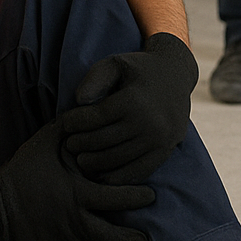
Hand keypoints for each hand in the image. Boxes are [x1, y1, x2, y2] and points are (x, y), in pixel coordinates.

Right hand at [0, 118, 153, 240]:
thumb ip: (67, 125)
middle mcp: (74, 217)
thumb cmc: (22, 170)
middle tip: (152, 238)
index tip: (152, 195)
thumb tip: (89, 105)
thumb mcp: (42, 141)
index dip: (133, 197)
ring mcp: (70, 235)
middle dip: (132, 238)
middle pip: (109, 233)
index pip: (110, 197)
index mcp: (74, 192)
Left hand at [61, 33, 197, 184]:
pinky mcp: (165, 153)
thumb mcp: (115, 63)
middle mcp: (149, 123)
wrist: (175, 76)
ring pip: (117, 160)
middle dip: (80, 144)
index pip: (95, 118)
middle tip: (69, 144)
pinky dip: (115, 177)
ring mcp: (159, 141)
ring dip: (93, 163)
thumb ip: (95, 78)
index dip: (74, 123)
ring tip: (80, 159)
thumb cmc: (137, 70)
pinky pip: (136, 172)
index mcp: (134, 100)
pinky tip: (100, 173)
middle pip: (103, 141)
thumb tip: (79, 101)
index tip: (64, 123)